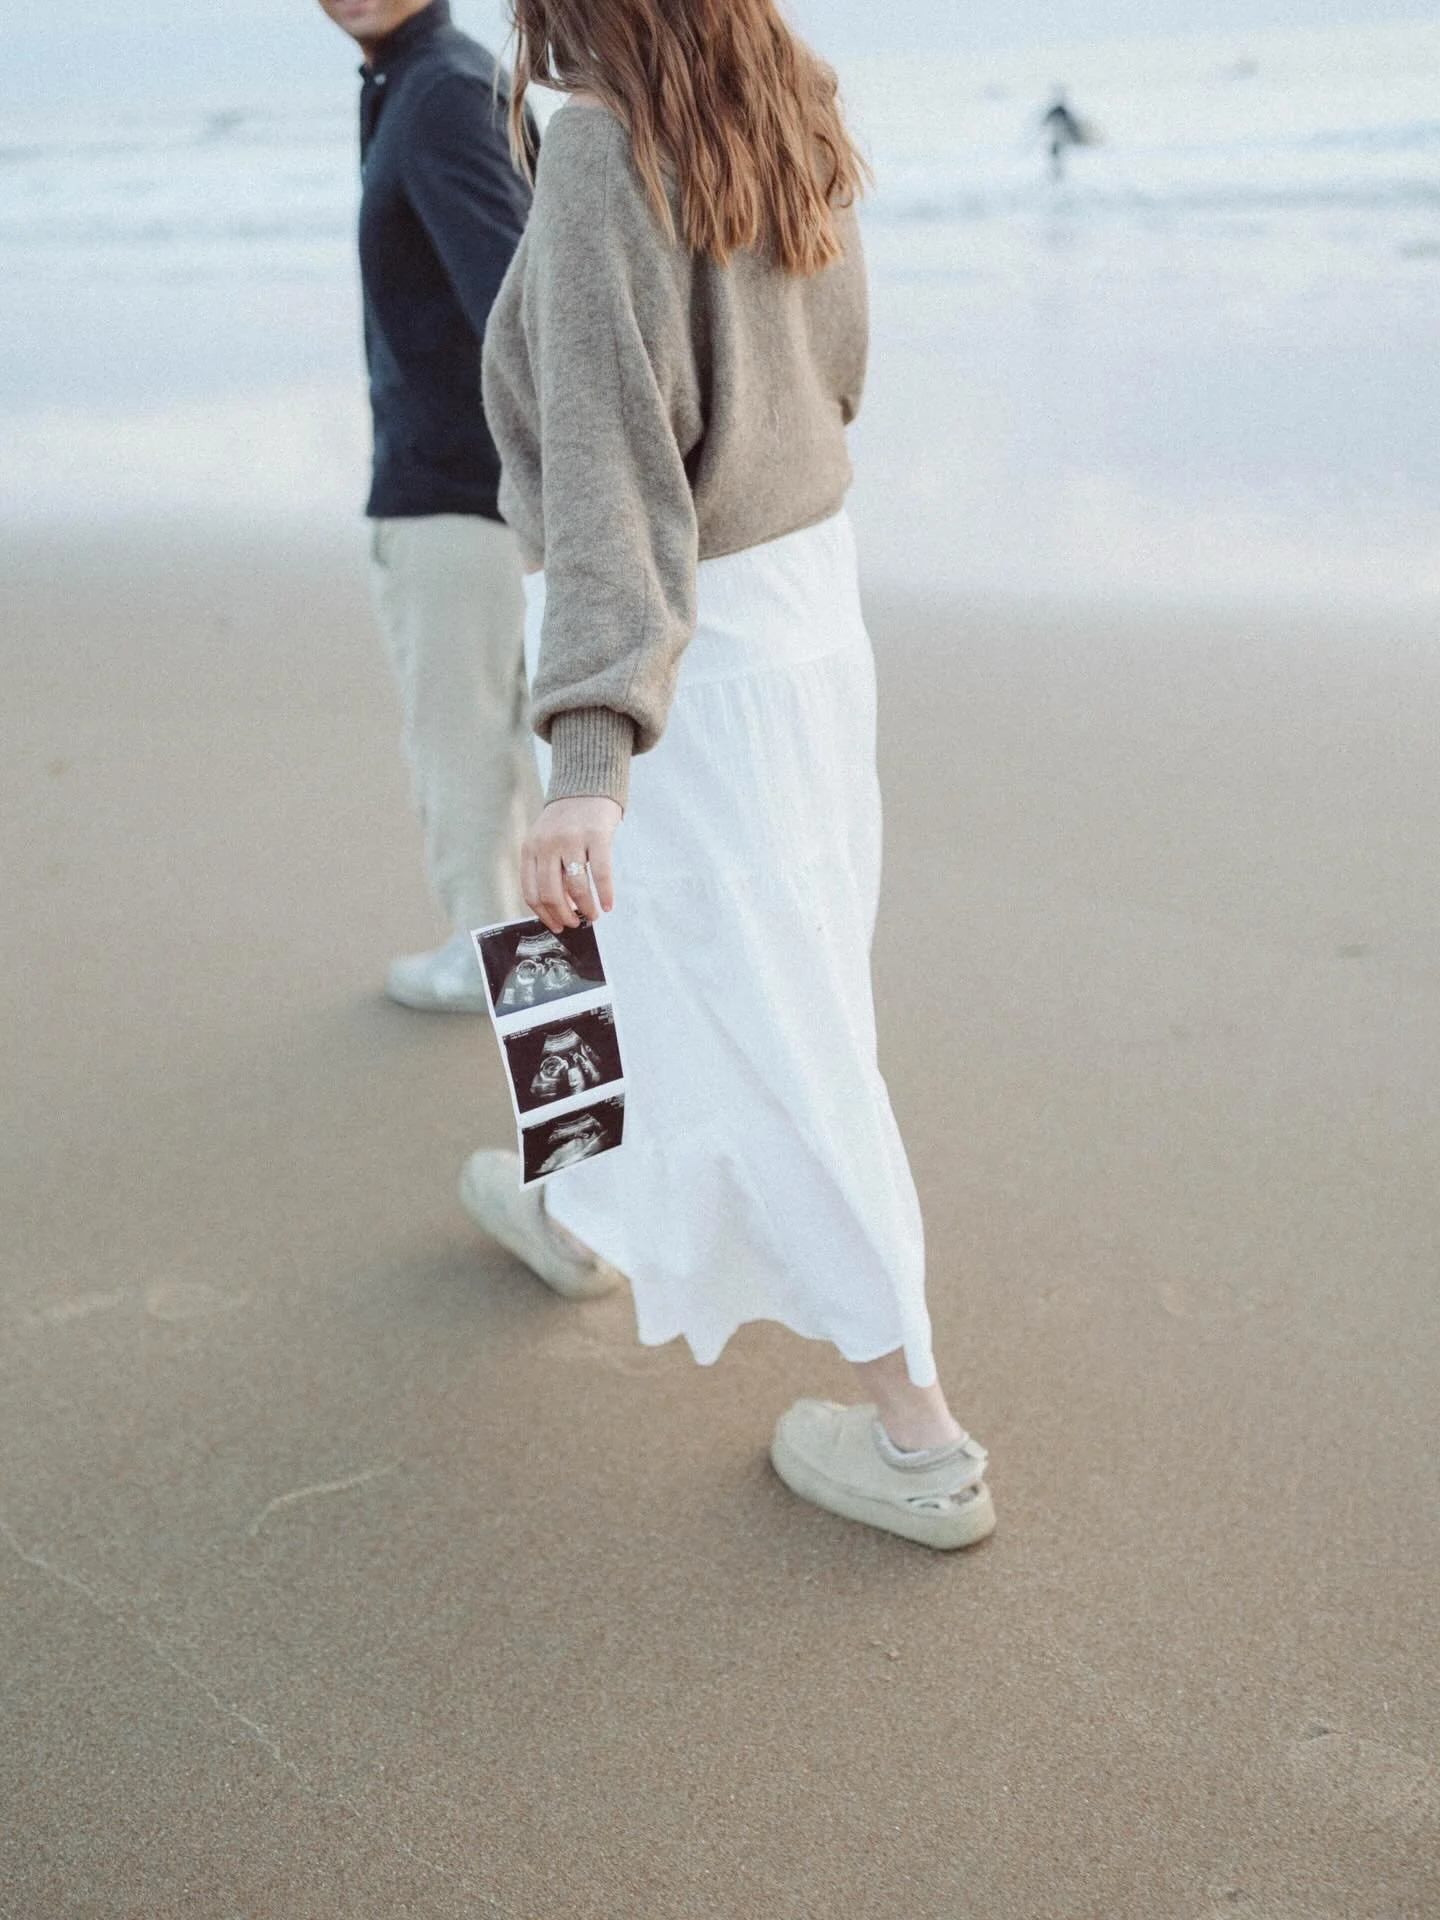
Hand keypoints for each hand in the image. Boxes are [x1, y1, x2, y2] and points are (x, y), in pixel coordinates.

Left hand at [521, 796, 621, 932]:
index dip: (544, 915)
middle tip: (576, 924)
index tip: (557, 926)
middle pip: (551, 894)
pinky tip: (608, 905)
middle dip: (564, 916)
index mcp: (530, 849)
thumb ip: (547, 869)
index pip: (531, 893)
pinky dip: (604, 894)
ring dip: (586, 908)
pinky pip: (600, 873)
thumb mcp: (545, 841)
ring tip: (593, 915)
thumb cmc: (566, 821)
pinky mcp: (596, 835)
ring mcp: (571, 839)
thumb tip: (561, 908)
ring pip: (576, 887)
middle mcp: (547, 845)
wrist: (585, 786)